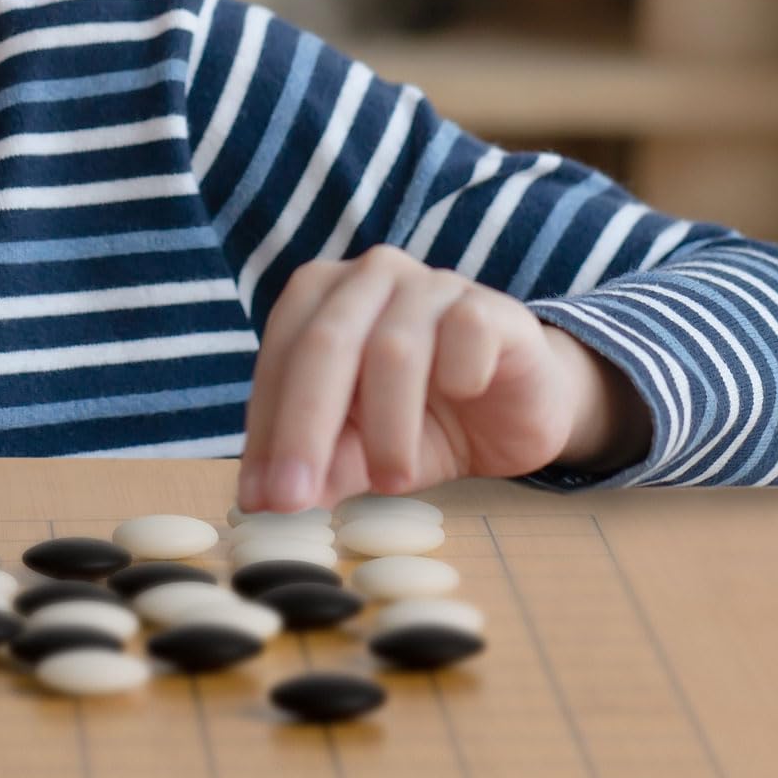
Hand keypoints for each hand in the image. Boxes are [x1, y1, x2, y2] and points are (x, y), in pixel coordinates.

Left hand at [234, 246, 639, 510]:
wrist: (517, 410)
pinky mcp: (487, 305)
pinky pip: (465, 333)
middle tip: (292, 499)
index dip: (266, 431)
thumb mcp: (363, 450)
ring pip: (392, 349)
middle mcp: (368, 277)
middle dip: (303, 428)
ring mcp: (429, 284)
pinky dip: (458, 375)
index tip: (260, 500)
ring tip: (390, 481)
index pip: (278, 359)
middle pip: (324, 345)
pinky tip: (462, 398)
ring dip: (387, 426)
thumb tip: (266, 501)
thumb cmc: (423, 420)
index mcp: (319, 296)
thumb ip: (320, 463)